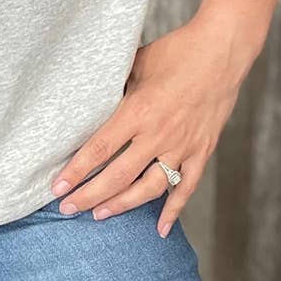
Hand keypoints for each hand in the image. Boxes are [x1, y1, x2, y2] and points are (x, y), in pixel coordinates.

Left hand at [49, 15, 252, 236]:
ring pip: (148, 188)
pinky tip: (160, 228)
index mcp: (139, 110)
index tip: (58, 186)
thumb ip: (115, 86)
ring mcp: (182, 146)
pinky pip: (186, 187)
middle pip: (118, 175)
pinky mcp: (202, 151)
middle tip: (67, 208)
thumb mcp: (137, 63)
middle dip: (89, 195)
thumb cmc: (176, 52)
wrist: (222, 52)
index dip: (77, 171)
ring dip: (122, 205)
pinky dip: (173, 210)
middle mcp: (159, 134)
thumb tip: (91, 98)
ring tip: (99, 214)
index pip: (100, 148)